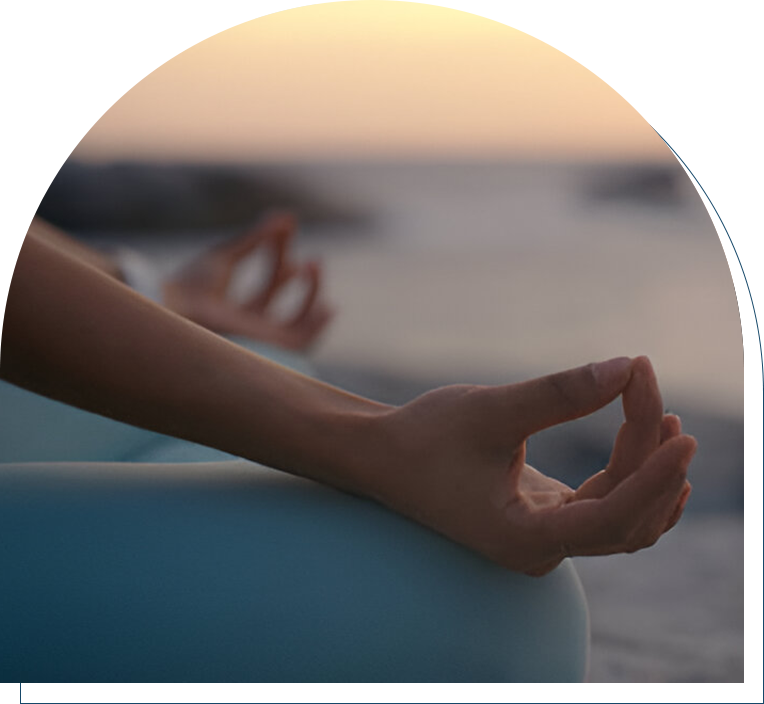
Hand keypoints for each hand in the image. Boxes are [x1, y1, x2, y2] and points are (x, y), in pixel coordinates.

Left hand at [162, 212, 333, 350]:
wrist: (177, 311)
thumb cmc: (190, 287)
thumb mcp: (225, 257)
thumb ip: (256, 239)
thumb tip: (286, 216)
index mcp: (231, 308)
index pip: (266, 282)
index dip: (278, 251)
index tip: (285, 226)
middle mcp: (244, 327)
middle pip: (280, 301)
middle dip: (295, 274)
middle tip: (307, 252)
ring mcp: (255, 339)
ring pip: (295, 322)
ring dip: (311, 294)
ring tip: (315, 263)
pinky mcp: (266, 349)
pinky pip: (303, 342)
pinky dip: (317, 325)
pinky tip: (329, 303)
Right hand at [370, 356, 694, 575]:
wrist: (382, 456)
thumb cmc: (425, 437)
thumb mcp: (493, 411)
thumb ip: (561, 393)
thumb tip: (627, 367)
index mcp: (524, 538)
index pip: (613, 520)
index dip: (653, 477)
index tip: (681, 432)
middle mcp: (540, 549)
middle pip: (627, 517)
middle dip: (652, 459)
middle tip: (648, 387)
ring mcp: (543, 535)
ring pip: (622, 514)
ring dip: (646, 467)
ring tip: (662, 411)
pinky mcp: (543, 514)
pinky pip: (606, 504)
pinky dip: (628, 471)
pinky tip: (646, 437)